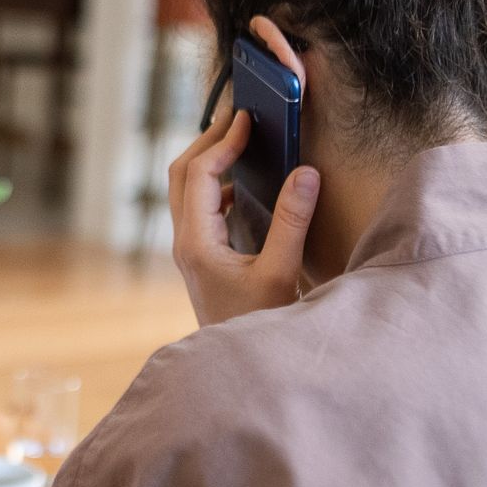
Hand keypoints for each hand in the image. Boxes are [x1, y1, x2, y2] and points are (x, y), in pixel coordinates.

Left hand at [168, 21, 320, 326]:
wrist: (240, 370)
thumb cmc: (260, 325)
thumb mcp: (281, 273)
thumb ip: (292, 221)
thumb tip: (306, 171)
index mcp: (197, 243)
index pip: (201, 174)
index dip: (224, 142)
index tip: (249, 119)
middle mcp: (185, 243)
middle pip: (181, 174)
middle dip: (208, 140)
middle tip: (239, 116)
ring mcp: (189, 250)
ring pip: (185, 189)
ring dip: (209, 159)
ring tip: (241, 139)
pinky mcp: (199, 257)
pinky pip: (198, 207)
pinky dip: (216, 184)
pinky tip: (244, 184)